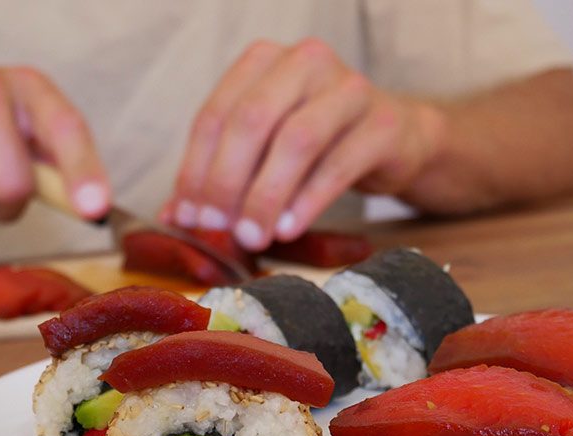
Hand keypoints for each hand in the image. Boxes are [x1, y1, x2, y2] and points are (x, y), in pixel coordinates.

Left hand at [164, 39, 445, 249]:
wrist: (396, 139)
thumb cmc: (321, 144)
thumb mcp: (265, 153)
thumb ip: (222, 176)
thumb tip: (175, 218)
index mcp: (265, 62)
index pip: (217, 114)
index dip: (197, 169)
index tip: (188, 217)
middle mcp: (305, 62)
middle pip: (252, 121)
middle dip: (227, 182)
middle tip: (217, 230)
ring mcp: (349, 88)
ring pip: (296, 140)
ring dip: (266, 196)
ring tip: (252, 237)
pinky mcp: (384, 124)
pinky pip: (338, 164)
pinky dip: (308, 201)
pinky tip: (288, 230)